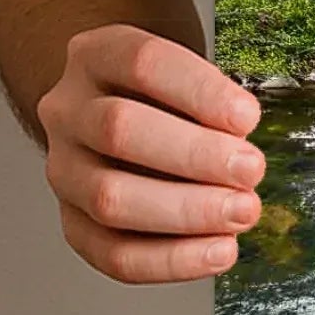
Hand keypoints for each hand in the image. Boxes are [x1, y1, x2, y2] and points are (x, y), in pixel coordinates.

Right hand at [38, 23, 268, 283]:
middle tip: (251, 170)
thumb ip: (210, 99)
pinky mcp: (72, 221)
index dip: (200, 91)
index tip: (248, 117)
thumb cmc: (163, 91)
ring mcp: (63, 168)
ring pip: (108, 198)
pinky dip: (171, 260)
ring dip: (186, 212)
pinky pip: (112, 253)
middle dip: (195, 156)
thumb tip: (240, 140)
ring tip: (242, 212)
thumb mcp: (183, 70)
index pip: (143, 63)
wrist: (114, 110)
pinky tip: (218, 251)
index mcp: (96, 54)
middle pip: (119, 129)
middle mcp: (68, 109)